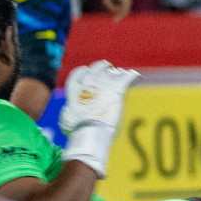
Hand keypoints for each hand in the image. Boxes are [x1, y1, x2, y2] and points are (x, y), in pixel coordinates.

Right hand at [59, 60, 140, 177]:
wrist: (90, 132)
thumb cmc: (77, 130)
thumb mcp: (66, 119)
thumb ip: (69, 110)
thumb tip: (68, 110)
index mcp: (74, 89)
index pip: (79, 73)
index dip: (84, 71)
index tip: (88, 71)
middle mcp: (88, 83)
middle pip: (96, 68)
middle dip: (102, 68)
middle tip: (107, 69)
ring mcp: (103, 85)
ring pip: (111, 71)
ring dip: (116, 72)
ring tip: (120, 73)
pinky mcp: (117, 90)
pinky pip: (126, 77)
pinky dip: (131, 76)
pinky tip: (134, 76)